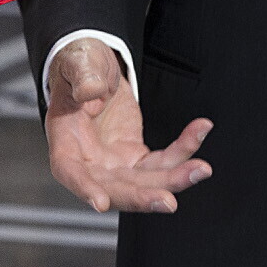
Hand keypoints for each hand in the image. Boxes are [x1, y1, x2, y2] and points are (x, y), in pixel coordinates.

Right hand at [44, 38, 211, 212]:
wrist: (96, 71)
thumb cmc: (79, 69)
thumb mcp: (77, 63)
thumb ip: (82, 76)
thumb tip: (91, 91)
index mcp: (65, 142)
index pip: (70, 171)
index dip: (84, 188)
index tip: (100, 203)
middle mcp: (90, 163)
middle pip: (116, 189)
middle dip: (142, 197)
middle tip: (167, 201)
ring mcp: (116, 165)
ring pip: (146, 183)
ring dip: (174, 180)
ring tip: (200, 170)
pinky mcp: (138, 159)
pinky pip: (164, 161)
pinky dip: (185, 149)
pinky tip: (200, 129)